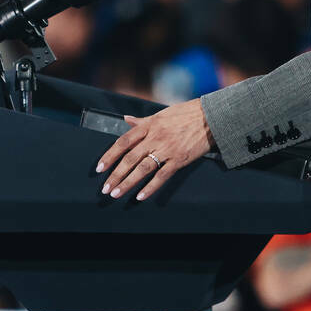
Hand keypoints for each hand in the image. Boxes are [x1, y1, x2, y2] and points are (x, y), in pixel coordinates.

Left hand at [96, 99, 214, 201]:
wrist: (211, 117)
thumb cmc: (186, 113)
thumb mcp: (161, 114)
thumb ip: (142, 121)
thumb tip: (126, 120)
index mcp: (149, 126)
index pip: (123, 142)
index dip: (109, 156)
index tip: (100, 168)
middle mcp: (155, 137)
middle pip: (130, 159)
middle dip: (115, 175)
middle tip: (106, 188)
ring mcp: (167, 149)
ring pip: (142, 169)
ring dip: (127, 183)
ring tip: (117, 193)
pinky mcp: (179, 159)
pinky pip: (162, 176)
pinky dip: (150, 187)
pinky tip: (141, 196)